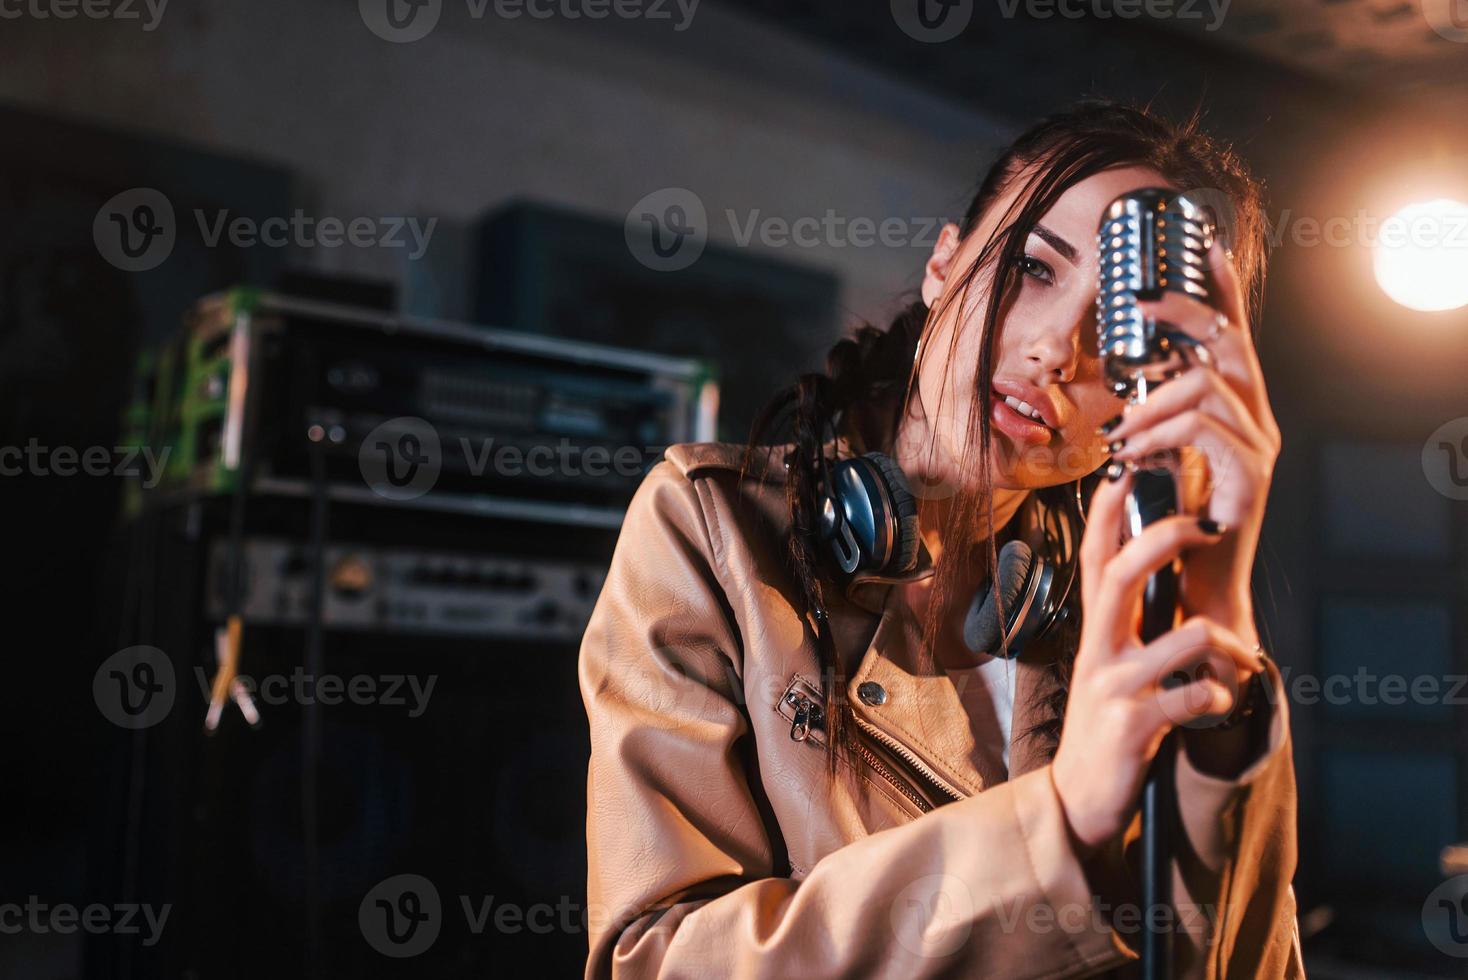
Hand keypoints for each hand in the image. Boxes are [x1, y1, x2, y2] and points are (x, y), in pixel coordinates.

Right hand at [1051, 470, 1266, 850]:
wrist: (1081, 795)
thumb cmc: (1107, 716)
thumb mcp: (1109, 657)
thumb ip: (1127, 613)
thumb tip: (1156, 557)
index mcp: (1094, 625)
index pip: (1095, 553)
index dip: (1107, 508)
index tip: (1128, 467)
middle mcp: (1097, 647)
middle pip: (1121, 572)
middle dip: (1166, 539)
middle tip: (1206, 527)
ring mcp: (1112, 685)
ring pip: (1182, 637)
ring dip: (1224, 646)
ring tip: (1235, 662)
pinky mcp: (1133, 725)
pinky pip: (1196, 698)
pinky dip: (1220, 700)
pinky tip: (1216, 707)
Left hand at [1105, 240, 1280, 646]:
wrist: (1199, 589)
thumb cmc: (1173, 526)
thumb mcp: (1161, 460)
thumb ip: (1157, 420)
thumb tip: (1134, 381)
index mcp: (1237, 410)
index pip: (1235, 337)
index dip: (1223, 290)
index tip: (1204, 246)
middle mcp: (1257, 420)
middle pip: (1229, 343)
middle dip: (1183, 312)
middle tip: (1136, 302)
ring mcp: (1259, 446)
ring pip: (1206, 384)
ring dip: (1149, 400)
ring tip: (1116, 433)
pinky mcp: (1250, 475)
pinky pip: (1204, 427)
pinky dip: (1159, 433)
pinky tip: (1129, 454)